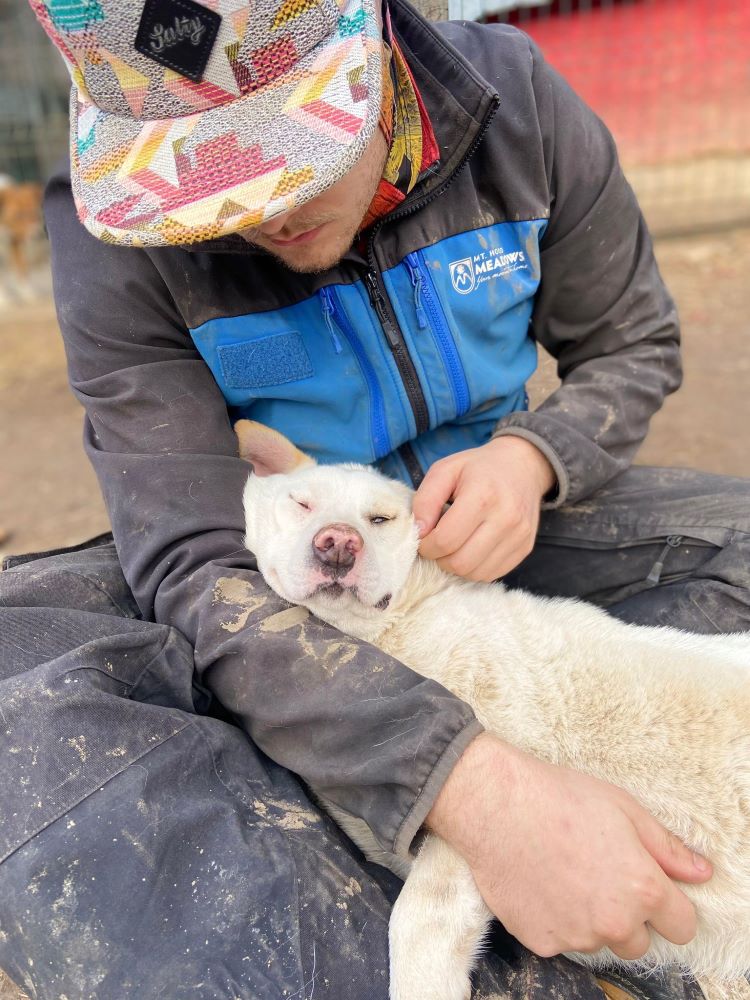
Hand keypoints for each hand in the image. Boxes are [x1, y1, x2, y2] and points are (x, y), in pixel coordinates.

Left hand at [413, 435, 555, 580]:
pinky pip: (492, 574)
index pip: (446, 540)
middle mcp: (506, 518)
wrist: (522, 465)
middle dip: (440, 559)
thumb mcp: (445, 470)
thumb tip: (419, 532)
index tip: (424, 538)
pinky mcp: (525, 548)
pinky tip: (470, 550)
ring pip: (476, 573)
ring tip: (453, 546)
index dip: (427, 546)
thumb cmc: (478, 468)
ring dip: (456, 566)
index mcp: (483, 495)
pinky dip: (474, 568)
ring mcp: (519, 535)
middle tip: (436, 544)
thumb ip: (425, 500)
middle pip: (460, 562)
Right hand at [425, 734, 712, 959]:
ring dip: (588, 917)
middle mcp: (613, 922)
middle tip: (596, 872)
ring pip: (596, 940)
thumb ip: (666, 848)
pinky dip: (554, 919)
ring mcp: (576, 937)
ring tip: (562, 871)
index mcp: (642, 888)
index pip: (682, 925)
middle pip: (637, 940)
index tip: (646, 886)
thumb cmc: (559, 797)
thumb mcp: (623, 808)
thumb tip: (700, 873)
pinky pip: (560, 940)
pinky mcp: (541, 942)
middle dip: (625, 914)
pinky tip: (540, 882)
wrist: (494, 805)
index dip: (668, 905)